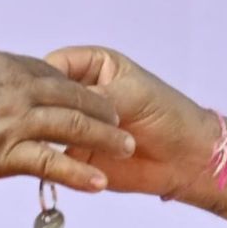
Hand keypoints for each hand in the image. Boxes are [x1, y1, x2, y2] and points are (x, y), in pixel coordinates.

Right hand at [0, 51, 134, 192]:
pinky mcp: (7, 153)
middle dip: (103, 109)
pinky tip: (99, 182)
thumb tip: (1, 80)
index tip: (94, 98)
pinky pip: (52, 162)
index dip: (79, 87)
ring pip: (72, 125)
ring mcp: (14, 120)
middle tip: (124, 120)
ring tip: (128, 148)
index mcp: (7, 67)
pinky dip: (79, 172)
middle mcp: (17, 89)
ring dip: (104, 137)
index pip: (55, 74)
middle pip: (73, 96)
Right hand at [44, 45, 216, 199]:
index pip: (54, 65)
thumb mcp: (132, 95)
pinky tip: (60, 162)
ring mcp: (74, 125)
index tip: (39, 92)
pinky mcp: (75, 156)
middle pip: (44, 96)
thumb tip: (61, 106)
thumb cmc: (167, 114)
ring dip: (49, 136)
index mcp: (91, 66)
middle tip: (48, 122)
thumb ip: (95, 97)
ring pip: (46, 127)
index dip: (44, 77)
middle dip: (43, 109)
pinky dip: (56, 160)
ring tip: (60, 143)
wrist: (186, 159)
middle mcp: (78, 94)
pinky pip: (55, 156)